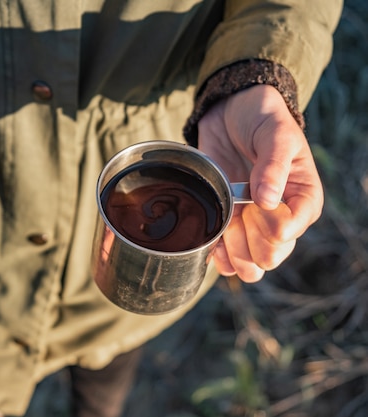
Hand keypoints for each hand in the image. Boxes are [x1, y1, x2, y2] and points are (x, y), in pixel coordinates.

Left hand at [197, 85, 323, 281]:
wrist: (232, 113)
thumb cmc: (262, 119)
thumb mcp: (275, 134)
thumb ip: (273, 165)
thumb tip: (268, 201)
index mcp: (303, 199)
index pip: (286, 232)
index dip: (265, 222)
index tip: (254, 199)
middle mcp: (282, 218)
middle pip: (270, 256)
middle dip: (248, 241)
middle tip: (237, 211)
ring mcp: (254, 224)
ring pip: (251, 265)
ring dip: (233, 253)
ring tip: (223, 225)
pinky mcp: (230, 224)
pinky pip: (228, 259)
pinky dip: (218, 256)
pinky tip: (211, 243)